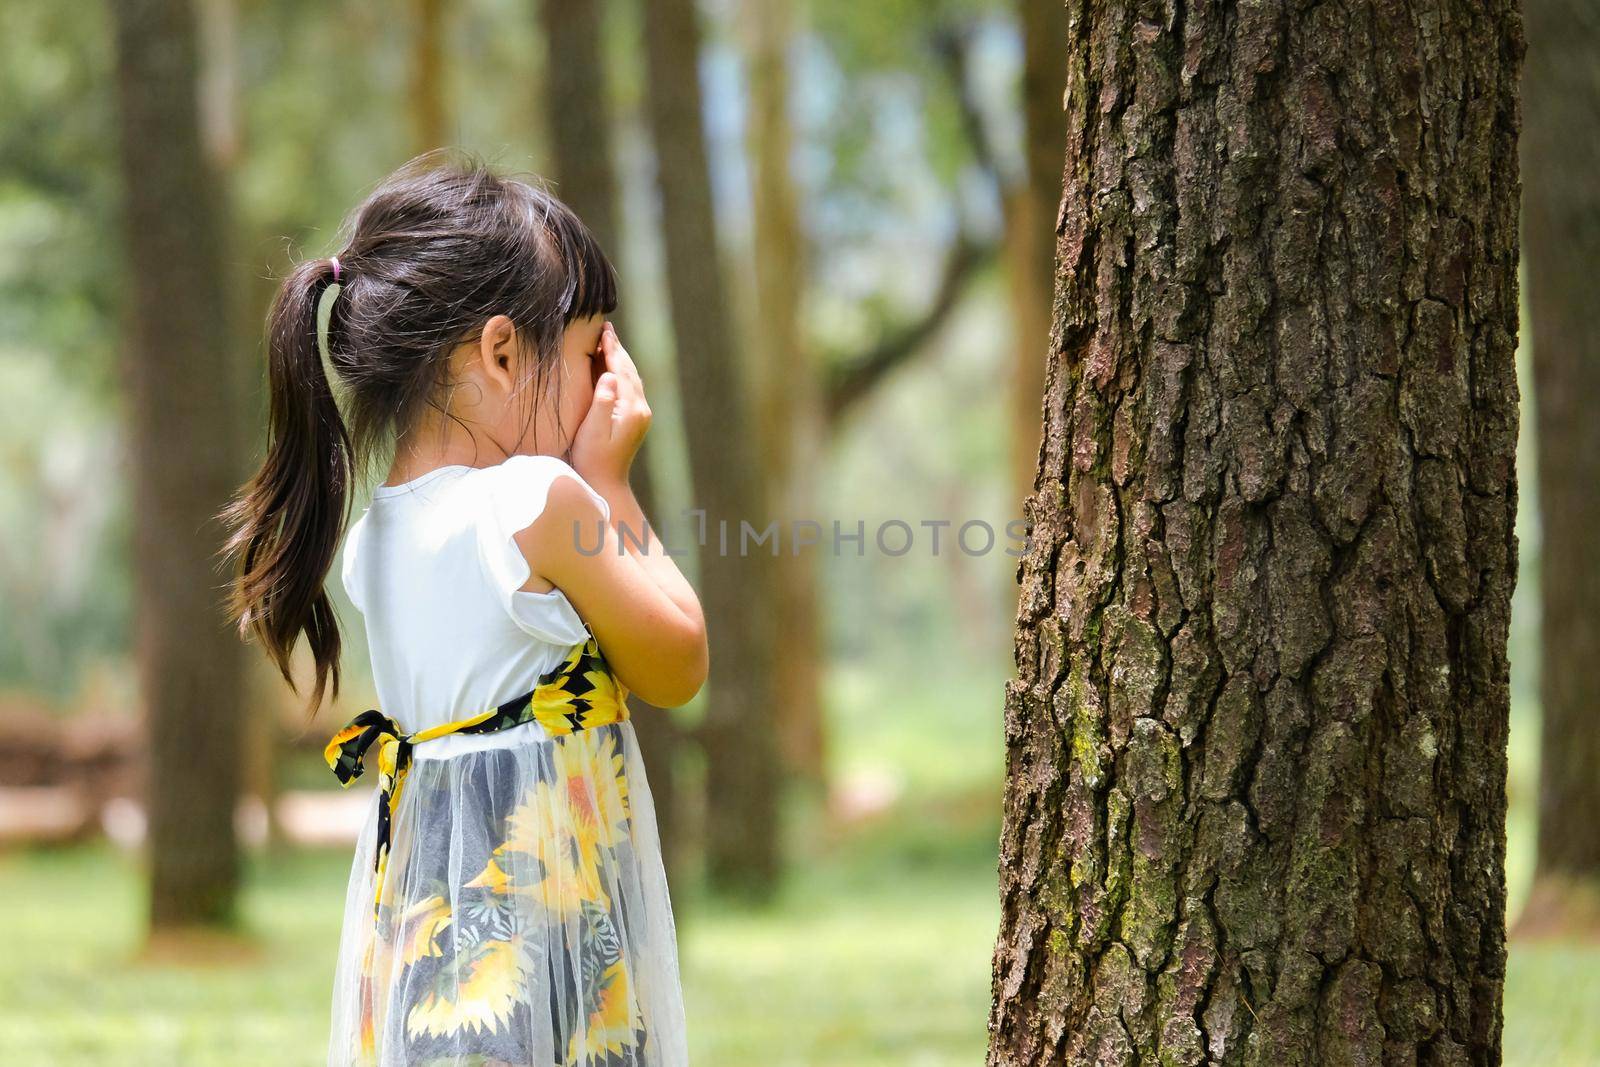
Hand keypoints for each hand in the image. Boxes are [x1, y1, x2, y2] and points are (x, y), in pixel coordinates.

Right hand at [570, 321, 650, 488]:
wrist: (606, 484)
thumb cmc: (593, 459)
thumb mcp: (592, 431)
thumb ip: (602, 401)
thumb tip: (609, 375)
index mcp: (632, 410)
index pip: (621, 371)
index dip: (611, 349)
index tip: (604, 330)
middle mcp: (641, 410)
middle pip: (629, 371)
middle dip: (617, 349)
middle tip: (606, 328)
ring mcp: (641, 415)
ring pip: (631, 378)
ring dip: (619, 359)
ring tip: (607, 341)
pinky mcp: (636, 419)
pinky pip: (629, 388)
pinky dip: (620, 372)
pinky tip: (611, 367)